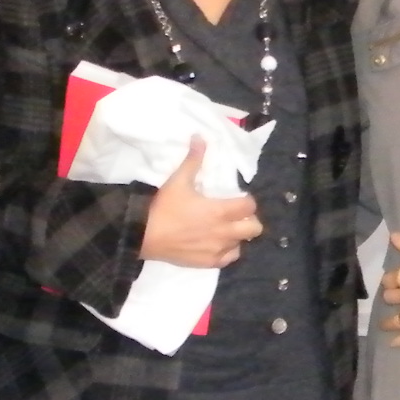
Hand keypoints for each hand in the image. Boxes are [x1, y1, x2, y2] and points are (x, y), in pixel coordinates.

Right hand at [141, 135, 261, 267]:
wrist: (144, 235)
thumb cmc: (164, 207)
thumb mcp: (178, 180)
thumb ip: (193, 159)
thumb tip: (200, 137)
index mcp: (221, 211)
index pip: (250, 206)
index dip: (246, 201)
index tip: (238, 198)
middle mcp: (224, 232)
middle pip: (255, 228)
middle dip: (249, 220)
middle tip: (236, 215)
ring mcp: (217, 250)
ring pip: (242, 244)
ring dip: (237, 236)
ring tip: (225, 229)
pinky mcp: (208, 262)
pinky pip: (229, 258)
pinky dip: (228, 251)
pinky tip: (217, 244)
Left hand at [379, 232, 399, 346]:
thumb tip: (392, 236)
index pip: (390, 279)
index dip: (390, 279)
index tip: (391, 280)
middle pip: (391, 298)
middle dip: (391, 297)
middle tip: (393, 297)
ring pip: (397, 319)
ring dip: (389, 322)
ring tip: (384, 325)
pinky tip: (393, 344)